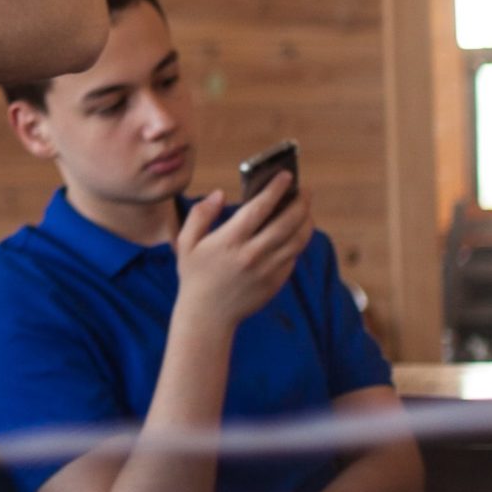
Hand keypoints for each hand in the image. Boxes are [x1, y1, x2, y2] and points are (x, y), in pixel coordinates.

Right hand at [171, 172, 313, 334]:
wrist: (207, 316)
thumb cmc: (194, 276)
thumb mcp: (186, 243)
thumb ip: (201, 215)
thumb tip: (220, 194)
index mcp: (229, 241)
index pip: (259, 208)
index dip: (275, 189)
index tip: (286, 176)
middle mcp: (252, 254)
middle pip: (287, 222)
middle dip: (300, 202)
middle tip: (304, 190)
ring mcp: (267, 270)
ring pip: (297, 240)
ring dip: (306, 220)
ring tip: (305, 209)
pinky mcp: (276, 282)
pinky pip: (293, 256)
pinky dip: (299, 240)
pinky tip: (297, 231)